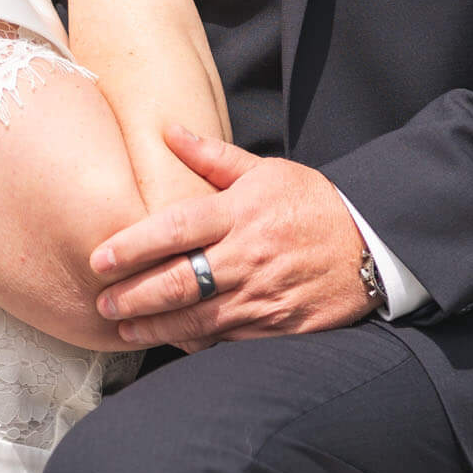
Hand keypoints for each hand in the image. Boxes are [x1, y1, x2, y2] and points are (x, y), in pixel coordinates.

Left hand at [90, 127, 379, 347]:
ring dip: (155, 326)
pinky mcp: (280, 327)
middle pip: (178, 282)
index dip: (133, 246)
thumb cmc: (312, 203)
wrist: (373, 245)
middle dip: (134, 296)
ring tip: (124, 327)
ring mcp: (264, 296)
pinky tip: (173, 340)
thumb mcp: (266, 171)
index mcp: (241, 213)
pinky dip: (197, 342)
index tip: (99, 258)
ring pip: (197, 319)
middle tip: (102, 302)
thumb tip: (167, 129)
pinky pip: (228, 340)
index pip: (175, 229)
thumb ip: (212, 157)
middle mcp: (249, 256)